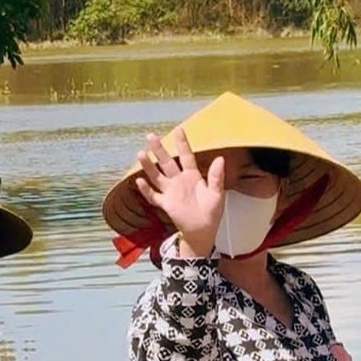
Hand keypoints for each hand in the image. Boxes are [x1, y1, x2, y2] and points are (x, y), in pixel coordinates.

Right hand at [134, 127, 224, 257]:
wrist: (203, 231)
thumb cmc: (212, 212)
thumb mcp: (217, 193)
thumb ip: (216, 176)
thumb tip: (220, 158)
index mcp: (193, 176)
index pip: (186, 156)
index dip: (182, 143)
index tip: (178, 129)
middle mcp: (179, 181)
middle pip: (167, 162)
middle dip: (159, 150)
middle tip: (151, 136)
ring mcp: (171, 192)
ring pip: (157, 176)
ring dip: (149, 166)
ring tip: (141, 153)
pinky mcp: (166, 204)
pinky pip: (153, 196)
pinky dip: (146, 190)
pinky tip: (139, 181)